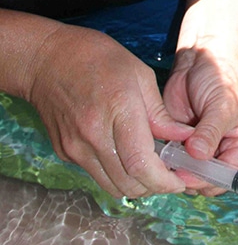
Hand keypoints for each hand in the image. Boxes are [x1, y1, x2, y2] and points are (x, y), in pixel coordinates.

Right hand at [27, 23, 191, 197]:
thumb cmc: (97, 57)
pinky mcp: (65, 153)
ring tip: (152, 168)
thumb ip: (160, 113)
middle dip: (155, 186)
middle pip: (129, 183)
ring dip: (136, 185)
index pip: (141, 163)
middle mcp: (93, 134)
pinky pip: (97, 175)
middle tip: (172, 175)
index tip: (180, 180)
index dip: (164, 181)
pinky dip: (117, 174)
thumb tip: (183, 139)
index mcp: (118, 108)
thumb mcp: (139, 74)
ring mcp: (75, 147)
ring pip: (113, 186)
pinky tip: (127, 157)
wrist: (47, 59)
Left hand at [162, 47, 237, 194]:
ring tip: (171, 147)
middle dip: (192, 172)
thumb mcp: (221, 102)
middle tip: (176, 155)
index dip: (208, 175)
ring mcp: (210, 154)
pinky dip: (170, 160)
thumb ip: (211, 131)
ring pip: (192, 177)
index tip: (187, 165)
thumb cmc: (221, 75)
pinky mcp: (190, 150)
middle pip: (211, 181)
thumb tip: (198, 155)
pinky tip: (165, 147)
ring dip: (179, 167)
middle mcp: (233, 155)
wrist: (200, 59)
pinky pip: (178, 166)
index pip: (231, 176)